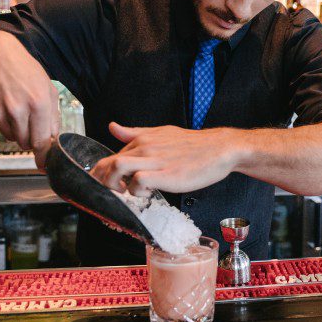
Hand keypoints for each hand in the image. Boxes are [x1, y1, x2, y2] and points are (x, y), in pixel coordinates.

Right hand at [0, 32, 59, 168]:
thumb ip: (53, 115)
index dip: (44, 156)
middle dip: (31, 138)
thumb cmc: (22, 69)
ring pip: (12, 137)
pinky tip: (3, 103)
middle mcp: (18, 110)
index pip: (42, 141)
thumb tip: (53, 139)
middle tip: (31, 122)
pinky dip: (3, 121)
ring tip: (17, 108)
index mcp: (38, 103)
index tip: (44, 165)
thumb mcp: (46, 87)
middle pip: (26, 143)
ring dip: (17, 130)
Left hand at [90, 122, 240, 195]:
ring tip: (125, 193)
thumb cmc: (194, 145)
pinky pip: (138, 182)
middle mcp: (145, 147)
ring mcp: (154, 160)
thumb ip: (135, 133)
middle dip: (102, 181)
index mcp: (143, 139)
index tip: (107, 185)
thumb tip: (113, 127)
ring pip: (117, 168)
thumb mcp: (161, 132)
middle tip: (112, 193)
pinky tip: (146, 194)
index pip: (111, 156)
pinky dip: (136, 191)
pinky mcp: (165, 174)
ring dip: (114, 184)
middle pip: (108, 163)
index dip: (103, 174)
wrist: (220, 149)